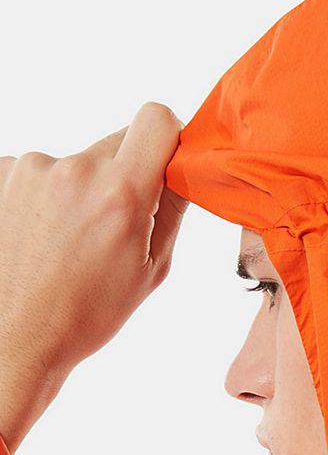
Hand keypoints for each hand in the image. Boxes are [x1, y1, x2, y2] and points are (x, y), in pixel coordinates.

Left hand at [0, 102, 187, 454]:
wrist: (17, 335)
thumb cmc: (87, 312)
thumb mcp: (152, 269)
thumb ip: (171, 211)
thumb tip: (183, 172)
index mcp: (121, 194)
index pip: (156, 119)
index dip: (169, 135)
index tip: (168, 161)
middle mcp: (74, 171)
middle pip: (118, 143)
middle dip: (127, 174)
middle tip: (120, 224)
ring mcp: (32, 169)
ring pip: (79, 162)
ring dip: (84, 190)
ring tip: (73, 241)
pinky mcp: (3, 174)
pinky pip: (44, 173)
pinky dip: (50, 198)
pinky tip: (46, 238)